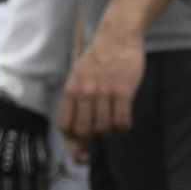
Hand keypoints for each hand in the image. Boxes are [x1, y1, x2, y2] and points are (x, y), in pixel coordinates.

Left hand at [58, 24, 144, 151]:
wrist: (118, 36)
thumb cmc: (99, 56)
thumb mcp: (78, 74)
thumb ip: (76, 97)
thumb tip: (76, 122)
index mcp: (71, 90)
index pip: (65, 125)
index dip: (71, 143)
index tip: (81, 152)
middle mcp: (84, 93)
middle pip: (83, 131)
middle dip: (92, 138)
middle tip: (101, 133)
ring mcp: (103, 93)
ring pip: (104, 128)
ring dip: (110, 130)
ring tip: (114, 120)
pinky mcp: (122, 92)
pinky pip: (122, 121)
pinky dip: (124, 126)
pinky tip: (125, 120)